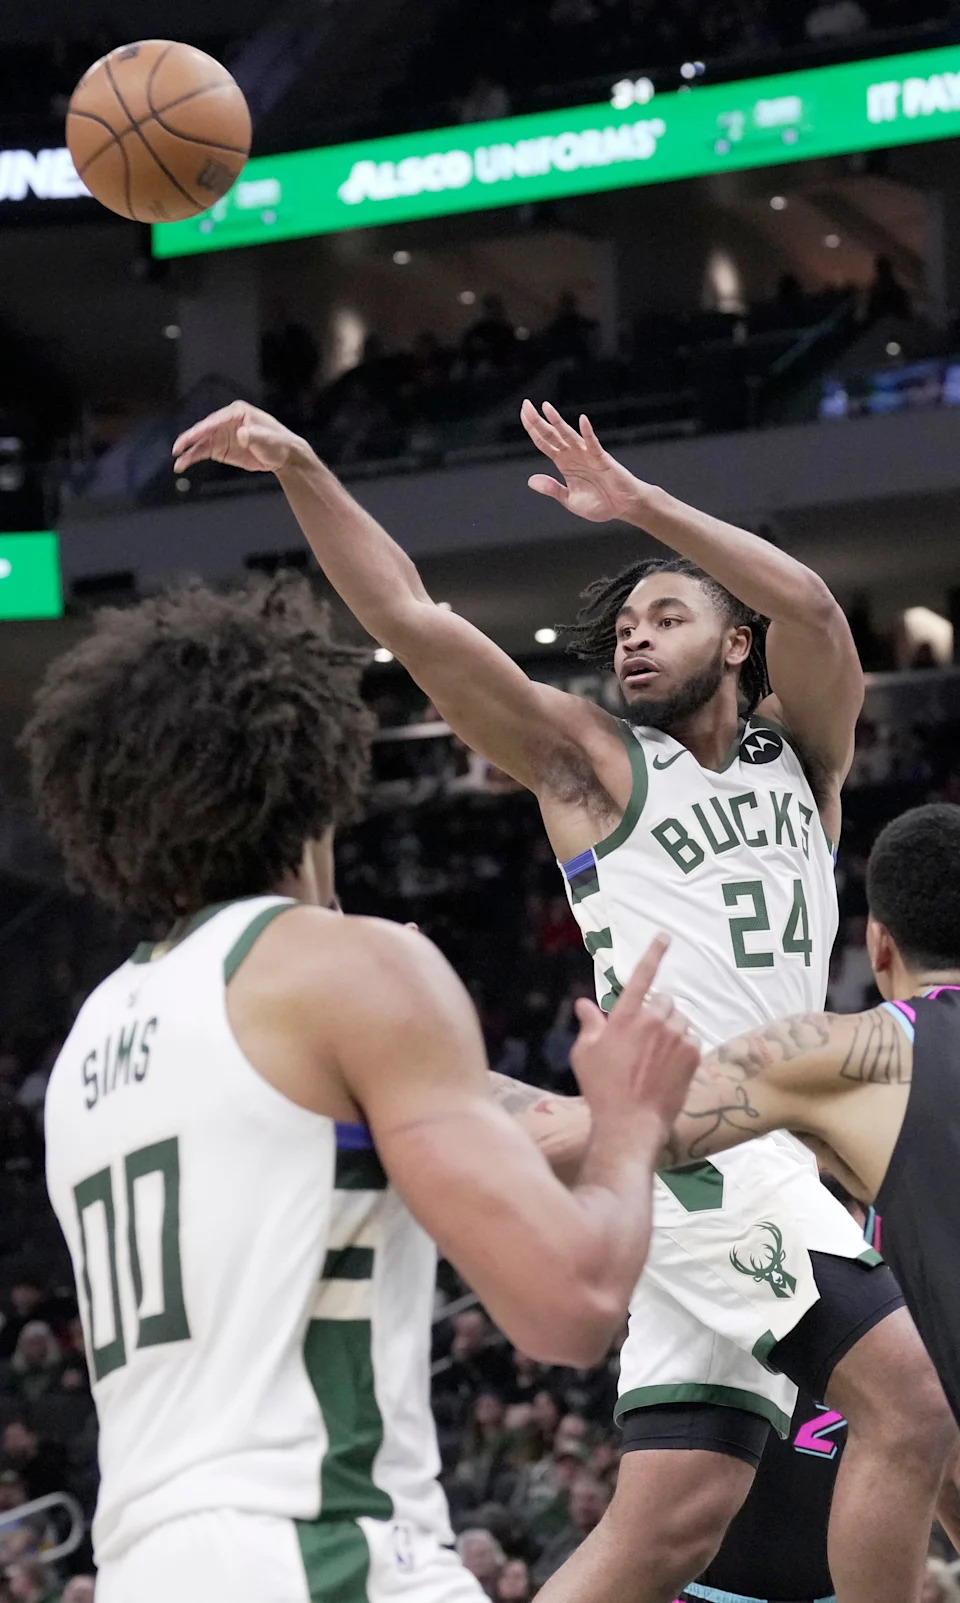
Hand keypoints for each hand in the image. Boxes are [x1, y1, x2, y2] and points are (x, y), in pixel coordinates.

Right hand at [172, 401, 304, 475]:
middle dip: (190, 439)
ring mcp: (221, 435)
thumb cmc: (278, 443)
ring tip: (178, 462)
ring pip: (200, 442)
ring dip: (188, 451)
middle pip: (204, 429)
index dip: (203, 428)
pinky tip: (182, 464)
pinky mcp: (220, 449)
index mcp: (237, 412)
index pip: (216, 419)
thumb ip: (254, 435)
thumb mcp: (267, 439)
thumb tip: (241, 434)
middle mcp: (225, 421)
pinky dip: (192, 458)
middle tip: (177, 448)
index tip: (192, 436)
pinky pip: (202, 452)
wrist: (284, 456)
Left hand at [520, 400, 646, 522]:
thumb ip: (552, 489)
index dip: (532, 429)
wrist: (623, 507)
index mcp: (564, 463)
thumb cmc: (600, 504)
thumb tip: (530, 480)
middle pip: (551, 435)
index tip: (523, 414)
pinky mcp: (602, 459)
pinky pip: (593, 444)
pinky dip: (588, 432)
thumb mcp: (569, 500)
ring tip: (545, 407)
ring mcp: (587, 455)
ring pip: (569, 435)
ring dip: (557, 422)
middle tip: (526, 404)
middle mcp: (573, 455)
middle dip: (538, 421)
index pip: (544, 443)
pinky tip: (582, 421)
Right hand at [571, 935, 699, 1134]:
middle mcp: (653, 1021)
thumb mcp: (584, 1054)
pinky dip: (684, 1048)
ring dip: (671, 1030)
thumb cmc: (601, 1089)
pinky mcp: (693, 1055)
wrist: (631, 1123)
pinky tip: (669, 1068)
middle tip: (645, 1038)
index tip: (665, 937)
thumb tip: (584, 1004)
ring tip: (657, 1057)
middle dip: (656, 1013)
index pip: (641, 976)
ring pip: (680, 1020)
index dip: (653, 953)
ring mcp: (676, 1037)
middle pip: (663, 1001)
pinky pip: (692, 1039)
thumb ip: (589, 1024)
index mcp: (625, 1017)